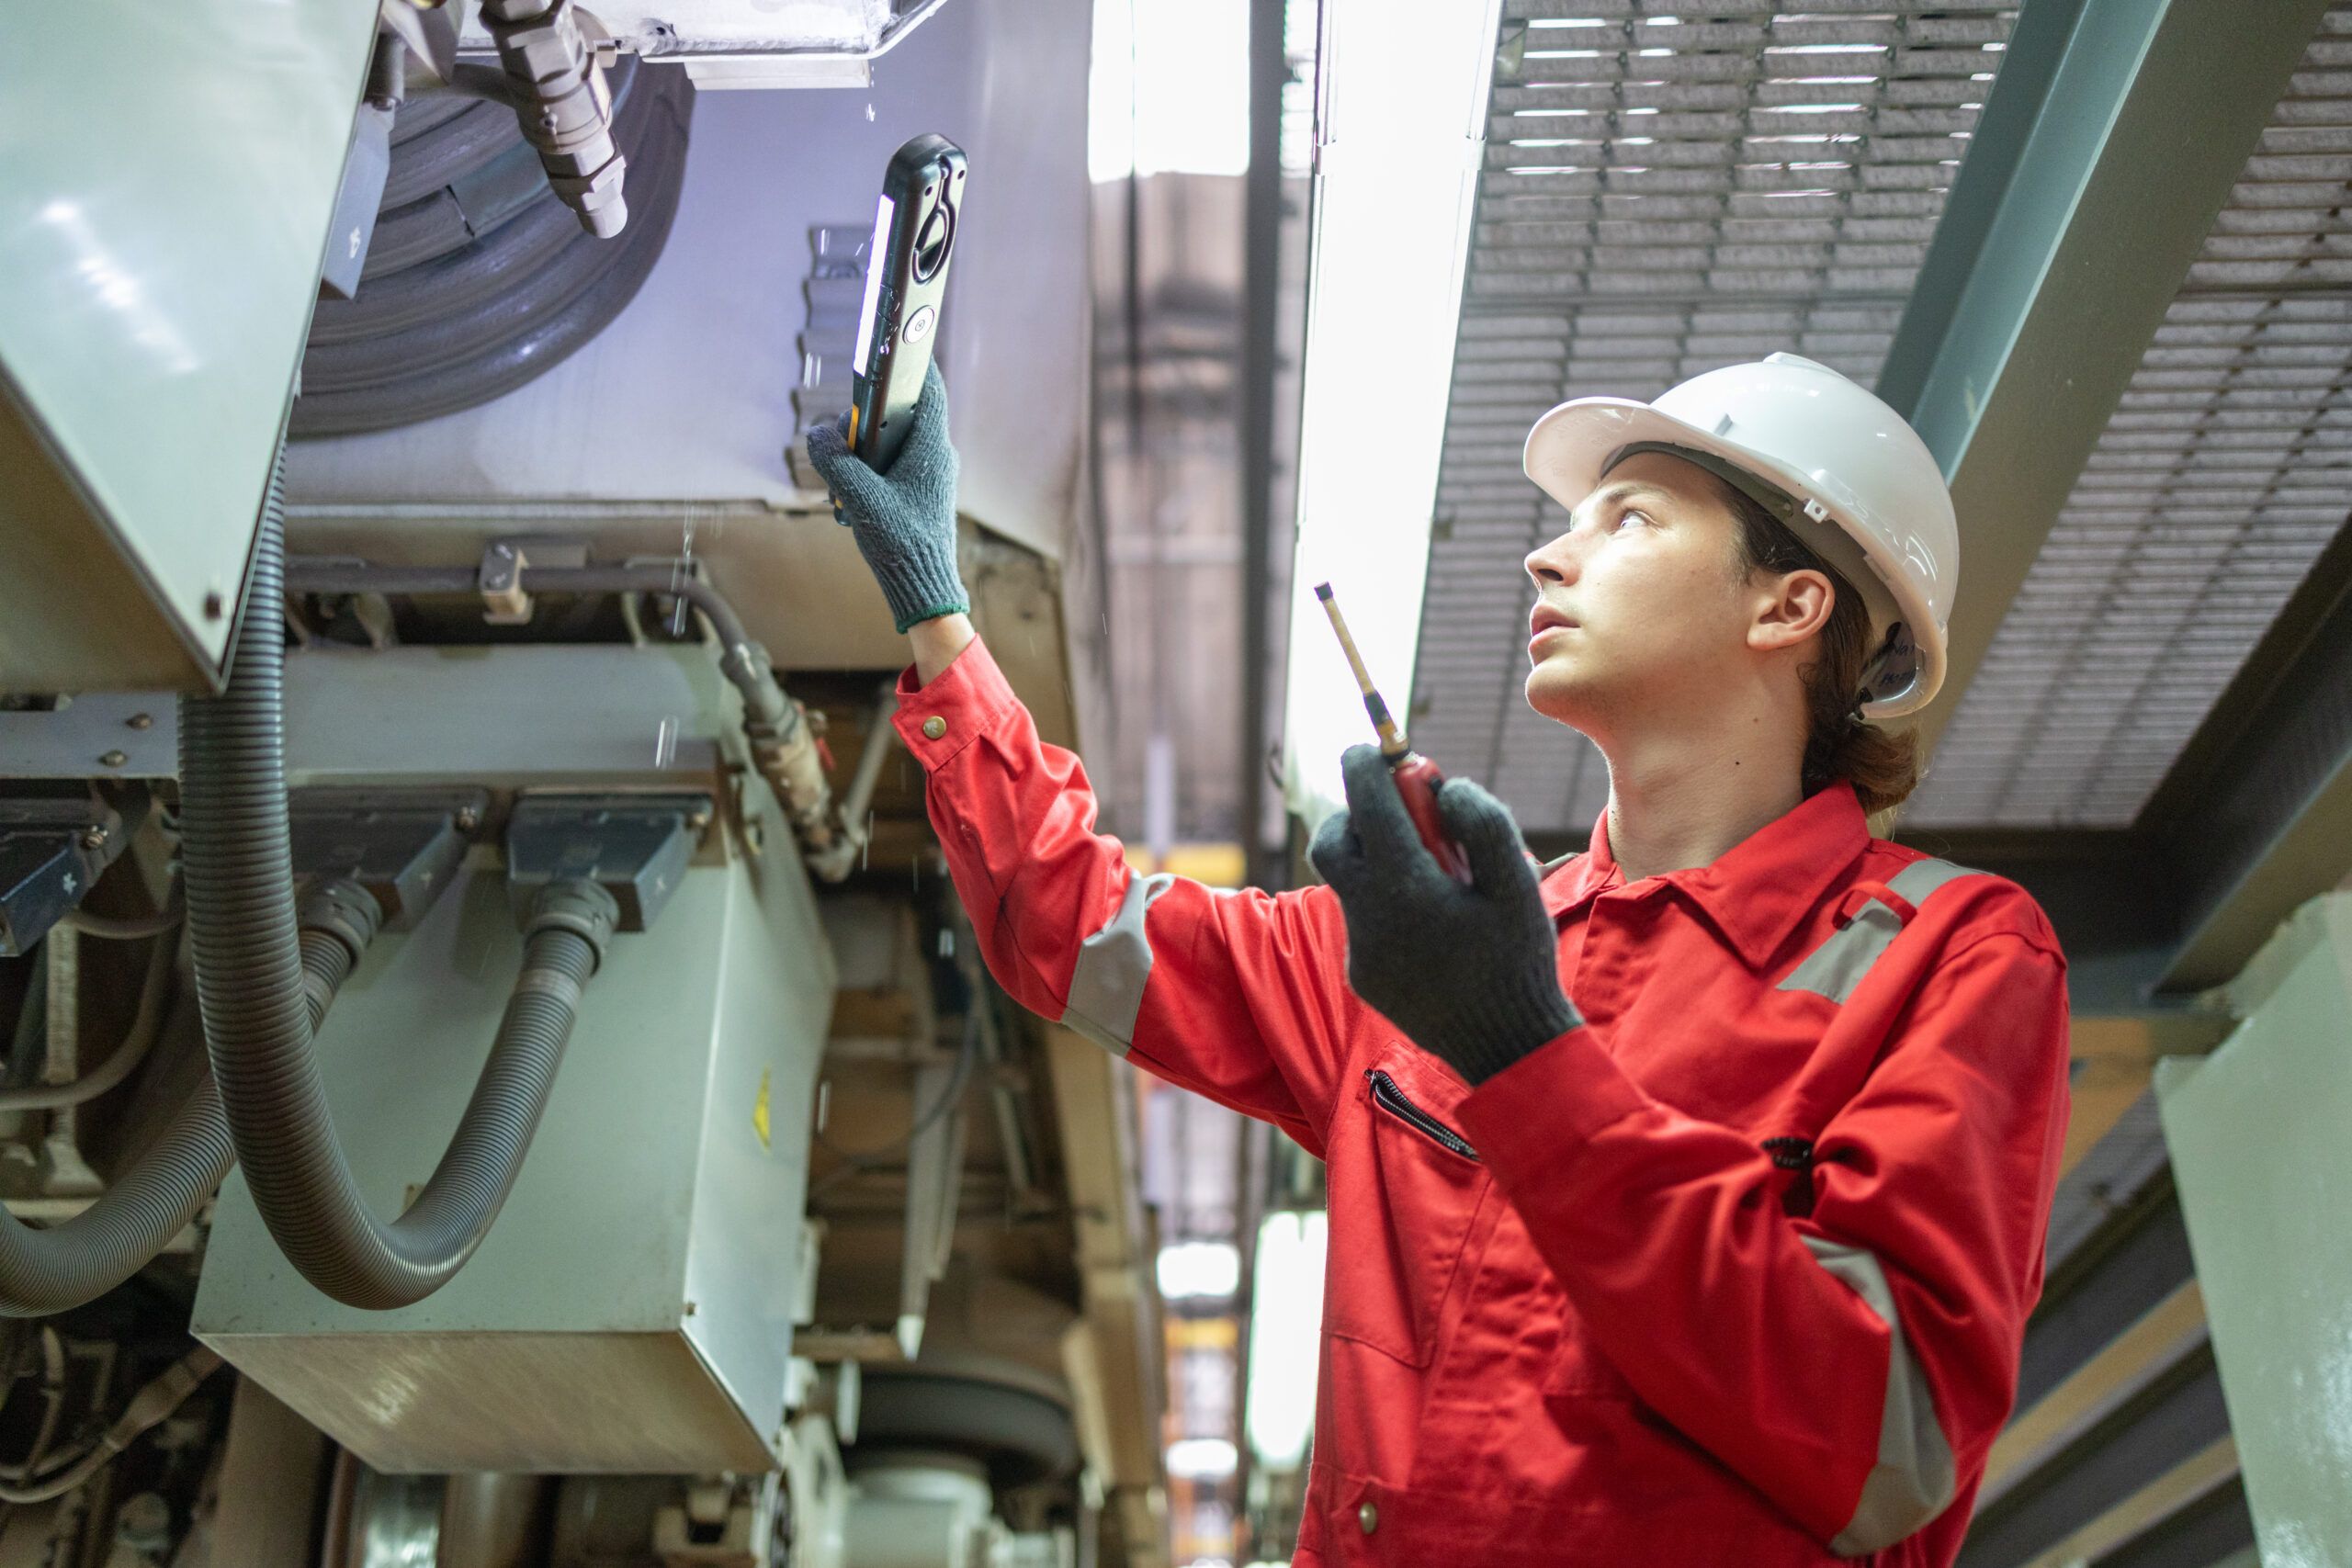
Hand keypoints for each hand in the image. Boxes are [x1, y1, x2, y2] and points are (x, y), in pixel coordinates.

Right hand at [805, 363, 970, 633]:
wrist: (923, 590)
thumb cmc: (901, 544)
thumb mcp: (860, 497)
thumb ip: (836, 460)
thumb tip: (818, 435)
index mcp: (932, 448)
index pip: (928, 388)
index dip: (911, 362)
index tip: (894, 343)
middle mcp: (936, 456)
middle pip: (900, 414)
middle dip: (867, 421)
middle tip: (844, 439)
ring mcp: (930, 476)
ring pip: (892, 443)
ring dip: (863, 454)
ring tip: (846, 483)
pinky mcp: (920, 493)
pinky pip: (891, 467)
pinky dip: (869, 473)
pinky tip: (852, 499)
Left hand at [1309, 745, 1581, 1084]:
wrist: (1508, 1048)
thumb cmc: (1519, 960)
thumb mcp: (1518, 882)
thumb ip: (1484, 821)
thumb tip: (1444, 788)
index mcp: (1404, 886)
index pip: (1365, 801)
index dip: (1367, 764)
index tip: (1377, 749)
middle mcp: (1368, 916)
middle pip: (1331, 839)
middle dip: (1356, 812)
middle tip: (1399, 810)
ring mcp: (1360, 949)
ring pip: (1348, 882)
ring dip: (1378, 859)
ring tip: (1434, 873)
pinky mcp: (1362, 974)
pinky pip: (1363, 919)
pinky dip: (1388, 901)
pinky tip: (1434, 921)